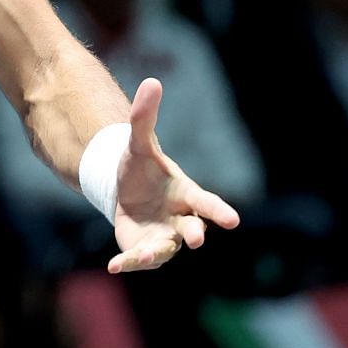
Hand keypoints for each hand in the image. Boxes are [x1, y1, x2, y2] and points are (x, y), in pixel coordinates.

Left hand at [108, 77, 241, 272]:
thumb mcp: (138, 144)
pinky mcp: (143, 249)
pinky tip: (114, 265)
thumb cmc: (141, 168)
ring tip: (142, 256)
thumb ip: (145, 118)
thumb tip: (152, 81)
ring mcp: (164, 237)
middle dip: (195, 233)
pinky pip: (139, 259)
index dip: (219, 211)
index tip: (234, 220)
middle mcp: (180, 219)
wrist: (125, 191)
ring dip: (156, 253)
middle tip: (197, 240)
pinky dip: (128, 262)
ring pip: (166, 249)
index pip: (207, 202)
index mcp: (185, 194)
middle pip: (192, 228)